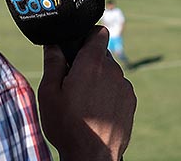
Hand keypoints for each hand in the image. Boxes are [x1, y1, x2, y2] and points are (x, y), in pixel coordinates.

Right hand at [38, 26, 135, 160]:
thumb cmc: (67, 126)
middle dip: (89, 63)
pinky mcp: (131, 102)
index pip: (99, 32)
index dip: (88, 35)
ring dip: (99, 80)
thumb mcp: (49, 93)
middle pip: (102, 55)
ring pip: (110, 73)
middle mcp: (113, 70)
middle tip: (73, 82)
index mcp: (92, 63)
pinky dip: (109, 94)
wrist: (92, 157)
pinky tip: (96, 111)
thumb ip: (53, 63)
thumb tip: (53, 45)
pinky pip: (118, 89)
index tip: (78, 47)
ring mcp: (125, 87)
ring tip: (84, 102)